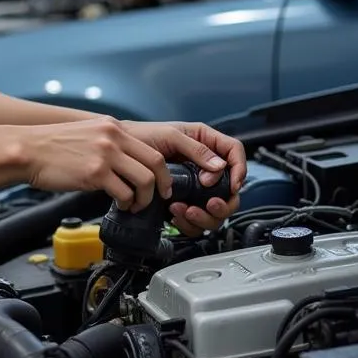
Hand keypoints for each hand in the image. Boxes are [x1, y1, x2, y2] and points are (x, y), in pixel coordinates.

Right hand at [19, 117, 172, 211]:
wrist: (26, 150)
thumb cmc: (51, 146)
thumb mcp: (87, 133)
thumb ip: (109, 143)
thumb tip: (126, 164)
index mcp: (112, 127)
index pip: (151, 148)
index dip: (163, 171)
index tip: (163, 183)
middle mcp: (112, 137)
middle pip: (156, 163)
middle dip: (162, 185)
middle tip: (158, 198)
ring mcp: (105, 154)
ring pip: (145, 180)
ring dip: (144, 198)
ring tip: (134, 205)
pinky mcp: (95, 173)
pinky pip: (124, 193)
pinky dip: (126, 203)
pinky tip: (119, 205)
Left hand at [123, 120, 245, 235]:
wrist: (119, 154)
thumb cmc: (141, 136)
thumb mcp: (170, 136)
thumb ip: (196, 149)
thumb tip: (219, 166)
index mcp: (205, 142)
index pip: (234, 153)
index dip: (238, 170)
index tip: (231, 185)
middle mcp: (203, 165)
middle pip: (230, 190)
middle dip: (222, 202)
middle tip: (208, 204)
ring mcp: (194, 186)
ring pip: (214, 210)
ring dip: (204, 216)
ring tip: (185, 210)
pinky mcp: (182, 201)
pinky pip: (195, 220)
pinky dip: (189, 222)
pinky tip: (175, 214)